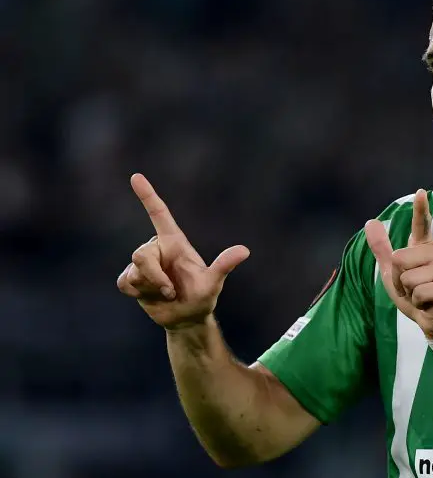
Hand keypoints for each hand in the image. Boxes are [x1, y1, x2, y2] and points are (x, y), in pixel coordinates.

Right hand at [116, 174, 249, 329]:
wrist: (186, 318)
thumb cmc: (202, 298)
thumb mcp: (213, 283)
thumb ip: (224, 266)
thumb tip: (245, 251)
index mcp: (175, 242)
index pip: (159, 214)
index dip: (148, 196)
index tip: (136, 176)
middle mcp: (158, 249)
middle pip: (141, 254)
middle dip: (154, 277)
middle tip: (170, 291)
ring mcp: (143, 264)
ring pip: (134, 271)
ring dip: (151, 288)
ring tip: (166, 294)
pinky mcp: (131, 278)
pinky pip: (125, 283)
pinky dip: (139, 293)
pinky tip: (151, 297)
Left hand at [364, 189, 432, 338]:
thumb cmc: (415, 293)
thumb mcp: (392, 271)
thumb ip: (382, 247)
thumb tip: (370, 221)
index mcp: (424, 248)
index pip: (421, 224)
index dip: (420, 209)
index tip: (420, 192)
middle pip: (399, 259)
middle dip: (397, 279)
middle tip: (411, 287)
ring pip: (407, 277)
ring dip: (407, 292)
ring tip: (419, 295)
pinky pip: (418, 291)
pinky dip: (416, 302)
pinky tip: (427, 303)